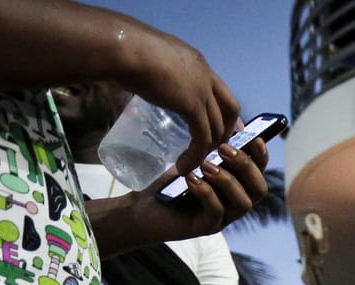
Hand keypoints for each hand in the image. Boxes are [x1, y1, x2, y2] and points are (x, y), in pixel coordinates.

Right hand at [115, 26, 241, 178]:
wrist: (124, 48)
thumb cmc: (125, 49)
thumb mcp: (150, 61)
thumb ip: (154, 74)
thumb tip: (138, 84)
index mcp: (196, 62)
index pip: (221, 90)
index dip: (224, 112)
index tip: (221, 128)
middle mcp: (205, 75)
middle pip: (230, 108)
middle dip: (225, 132)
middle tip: (213, 150)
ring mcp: (201, 90)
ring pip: (216, 128)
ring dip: (207, 150)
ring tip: (193, 163)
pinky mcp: (192, 106)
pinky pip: (202, 138)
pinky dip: (195, 156)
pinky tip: (183, 166)